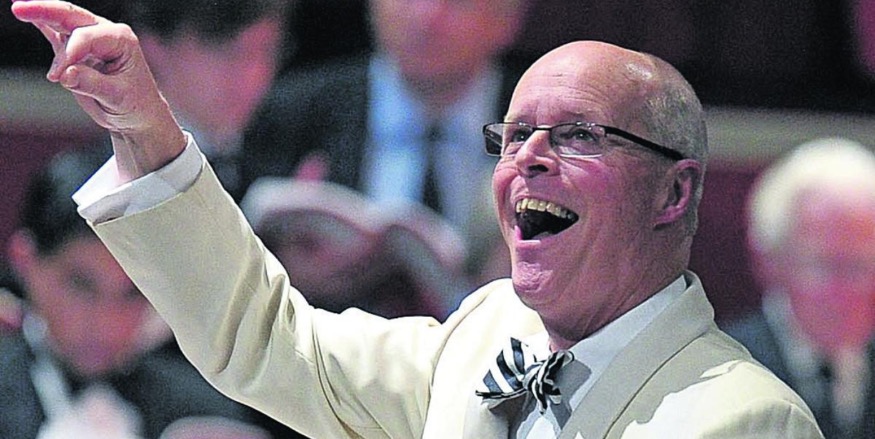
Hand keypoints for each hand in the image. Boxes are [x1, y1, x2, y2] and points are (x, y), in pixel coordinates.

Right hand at [11, 0, 185, 179]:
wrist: (137, 115)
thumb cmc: (135, 104)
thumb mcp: (116, 97)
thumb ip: (91, 83)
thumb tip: (66, 73)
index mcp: (121, 39)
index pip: (86, 37)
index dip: (68, 54)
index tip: (57, 77)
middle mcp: (106, 34)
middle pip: (72, 17)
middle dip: (46, 10)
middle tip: (20, 9)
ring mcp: (91, 40)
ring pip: (62, 22)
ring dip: (40, 14)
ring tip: (19, 8)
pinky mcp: (78, 50)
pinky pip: (58, 33)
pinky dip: (43, 24)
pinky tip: (30, 17)